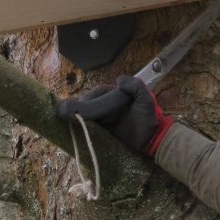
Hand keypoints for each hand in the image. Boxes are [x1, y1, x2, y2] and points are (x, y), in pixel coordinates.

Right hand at [56, 76, 172, 154]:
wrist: (152, 140)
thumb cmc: (149, 117)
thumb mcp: (146, 99)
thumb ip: (136, 86)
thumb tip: (118, 80)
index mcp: (110, 95)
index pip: (94, 96)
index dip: (85, 102)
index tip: (77, 109)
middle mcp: (103, 106)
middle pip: (85, 106)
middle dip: (76, 111)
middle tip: (68, 117)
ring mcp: (101, 119)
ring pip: (83, 117)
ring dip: (75, 120)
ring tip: (67, 124)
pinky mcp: (100, 132)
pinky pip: (87, 129)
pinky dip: (79, 130)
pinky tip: (73, 133)